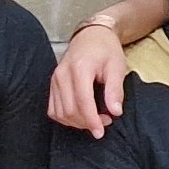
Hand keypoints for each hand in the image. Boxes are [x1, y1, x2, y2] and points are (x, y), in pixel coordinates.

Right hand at [51, 19, 127, 136]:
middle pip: (70, 110)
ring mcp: (54, 80)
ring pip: (60, 112)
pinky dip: (65, 118)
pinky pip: (53, 109)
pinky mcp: (52, 85)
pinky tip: (80, 116)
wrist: (91, 35)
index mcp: (80, 68)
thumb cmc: (106, 49)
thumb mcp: (117, 66)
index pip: (82, 101)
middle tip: (104, 122)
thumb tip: (115, 111)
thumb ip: (115, 90)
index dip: (91, 120)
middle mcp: (62, 75)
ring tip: (94, 119)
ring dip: (76, 122)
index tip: (100, 132)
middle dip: (86, 122)